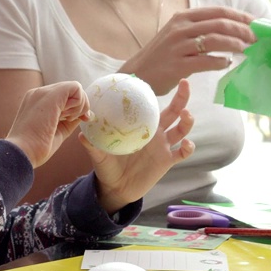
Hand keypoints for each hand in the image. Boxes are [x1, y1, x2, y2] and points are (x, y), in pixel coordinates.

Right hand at [4, 81, 90, 167]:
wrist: (22, 152)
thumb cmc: (35, 148)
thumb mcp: (56, 131)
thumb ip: (68, 121)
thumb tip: (84, 114)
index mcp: (37, 102)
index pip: (64, 97)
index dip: (75, 108)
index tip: (77, 121)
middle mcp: (39, 93)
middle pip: (71, 91)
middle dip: (78, 107)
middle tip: (70, 121)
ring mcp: (44, 92)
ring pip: (75, 88)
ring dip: (78, 106)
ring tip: (66, 119)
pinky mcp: (51, 94)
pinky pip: (76, 88)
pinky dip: (79, 103)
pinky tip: (68, 116)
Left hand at [84, 79, 195, 212]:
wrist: (115, 188)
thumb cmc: (107, 167)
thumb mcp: (99, 155)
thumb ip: (93, 145)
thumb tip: (81, 134)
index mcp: (140, 126)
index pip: (151, 106)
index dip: (153, 94)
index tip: (158, 81)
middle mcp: (155, 133)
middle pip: (174, 112)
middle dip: (182, 97)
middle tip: (185, 83)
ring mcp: (163, 147)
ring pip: (181, 129)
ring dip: (187, 121)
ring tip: (187, 114)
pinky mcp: (167, 161)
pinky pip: (182, 153)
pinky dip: (189, 148)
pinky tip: (187, 144)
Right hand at [121, 7, 255, 93]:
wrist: (138, 74)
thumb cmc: (162, 56)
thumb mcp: (177, 34)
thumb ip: (199, 29)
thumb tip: (230, 28)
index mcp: (183, 17)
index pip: (218, 12)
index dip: (240, 16)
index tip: (256, 22)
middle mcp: (180, 29)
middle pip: (220, 24)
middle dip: (242, 30)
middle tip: (256, 38)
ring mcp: (178, 47)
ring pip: (215, 41)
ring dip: (235, 44)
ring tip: (246, 49)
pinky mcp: (178, 65)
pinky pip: (206, 61)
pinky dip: (220, 61)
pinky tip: (227, 63)